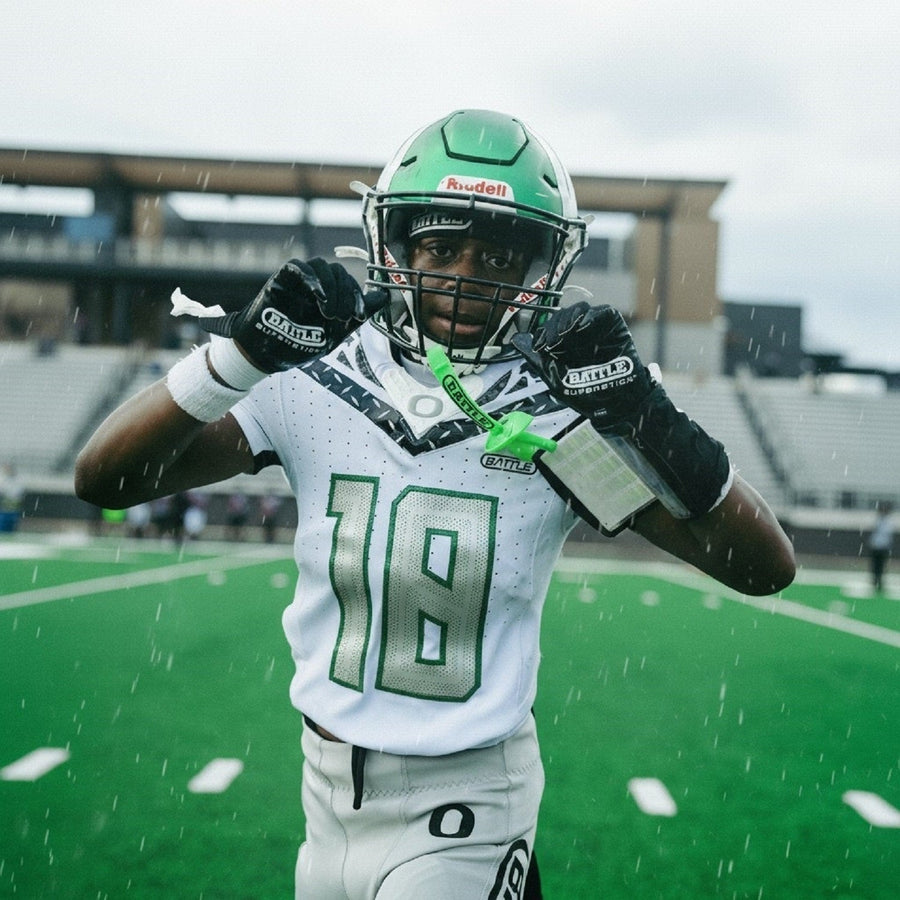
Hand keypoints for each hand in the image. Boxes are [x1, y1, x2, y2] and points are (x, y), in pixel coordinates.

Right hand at [200, 258, 386, 372]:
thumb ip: (358, 314)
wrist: (266, 355)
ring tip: (330, 313)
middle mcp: (315, 284)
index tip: (360, 316)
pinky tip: (319, 297)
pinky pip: (298, 267)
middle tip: (342, 318)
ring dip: (331, 287)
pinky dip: (312, 279)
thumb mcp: (335, 333)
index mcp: (329, 295)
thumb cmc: (297, 344)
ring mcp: (298, 280)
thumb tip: (384, 296)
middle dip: (346, 294)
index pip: (349, 283)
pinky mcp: (281, 279)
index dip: (358, 296)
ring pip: (321, 266)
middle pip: (338, 272)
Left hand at [511, 302, 653, 421]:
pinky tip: (583, 328)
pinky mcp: (614, 327)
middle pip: (563, 315)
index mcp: (564, 343)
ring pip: (580, 310)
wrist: (615, 404)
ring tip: (565, 336)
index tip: (541, 347)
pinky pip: (603, 312)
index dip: (544, 333)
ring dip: (569, 320)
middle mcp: (579, 333)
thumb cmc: (586, 394)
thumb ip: (536, 359)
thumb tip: (517, 340)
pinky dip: (591, 317)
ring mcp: (597, 328)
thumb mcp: (555, 378)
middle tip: (552, 343)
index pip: (550, 326)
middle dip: (554, 327)